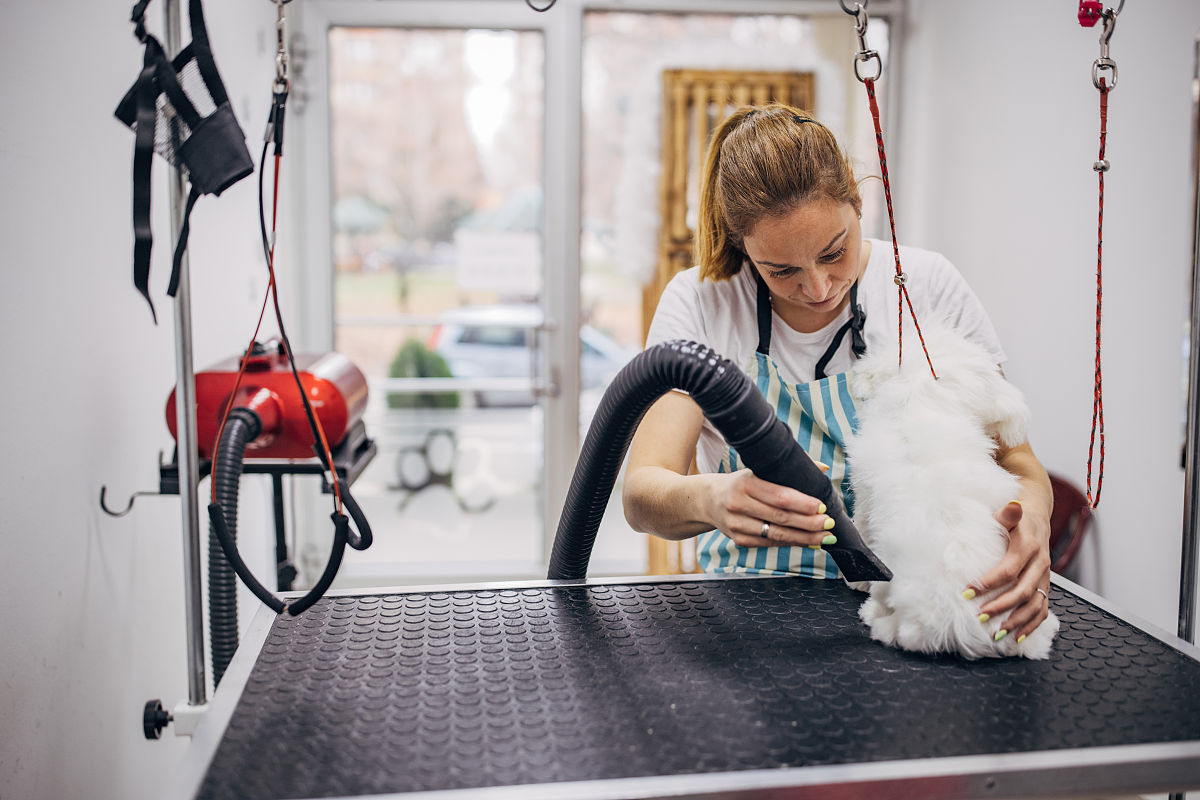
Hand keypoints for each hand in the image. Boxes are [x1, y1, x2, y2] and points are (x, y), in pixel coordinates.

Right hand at [705, 467, 835, 548]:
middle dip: (809, 522)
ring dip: (805, 537)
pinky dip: (791, 543)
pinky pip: (770, 543)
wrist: (709, 500)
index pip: (779, 496)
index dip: (803, 503)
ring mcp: (737, 525)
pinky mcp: (739, 540)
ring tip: (825, 536)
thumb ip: (788, 469)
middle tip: (828, 522)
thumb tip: (821, 469)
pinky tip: (808, 542)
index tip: (821, 506)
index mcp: (745, 483)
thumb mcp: (758, 470)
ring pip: (777, 534)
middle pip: (780, 517)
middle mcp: (738, 504)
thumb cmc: (740, 483)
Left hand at [965, 500, 1052, 641]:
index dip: (989, 582)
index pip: (1009, 569)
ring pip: (1035, 604)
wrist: (1037, 515)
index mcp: (1029, 546)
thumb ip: (1008, 514)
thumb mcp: (1010, 513)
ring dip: (1016, 621)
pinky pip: (1043, 609)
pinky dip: (1031, 624)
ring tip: (997, 633)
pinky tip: (1017, 636)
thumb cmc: (1016, 517)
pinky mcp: (1046, 585)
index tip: (968, 592)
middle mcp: (1041, 563)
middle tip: (979, 616)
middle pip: (1022, 591)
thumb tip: (1013, 507)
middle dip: (1000, 606)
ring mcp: (1045, 576)